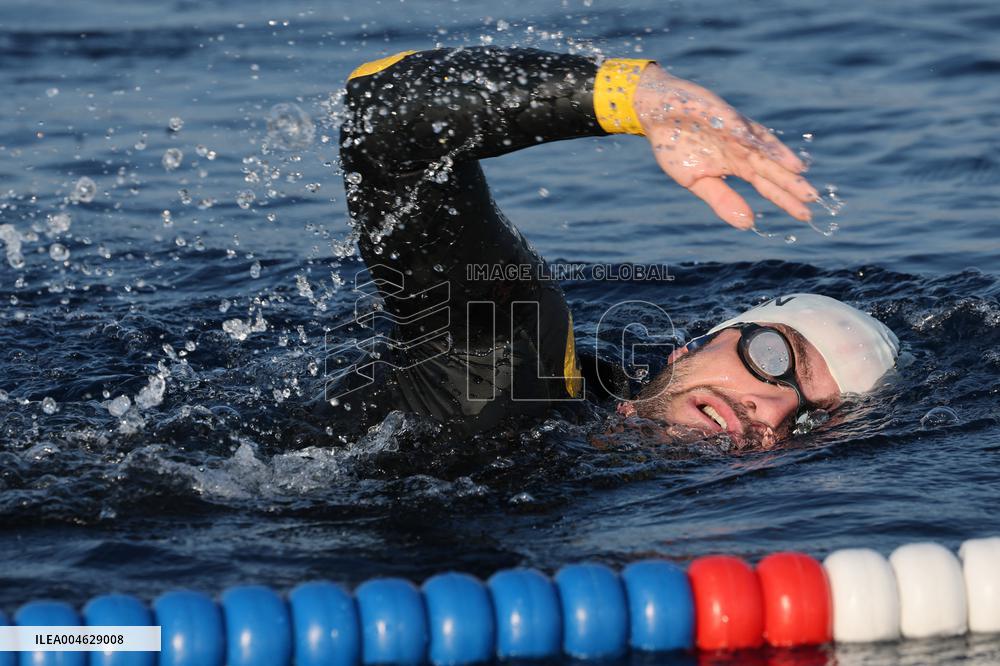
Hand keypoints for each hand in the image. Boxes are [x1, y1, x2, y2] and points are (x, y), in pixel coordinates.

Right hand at [633, 64, 818, 229]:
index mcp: (737, 165)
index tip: (804, 215)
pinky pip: (738, 127)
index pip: (767, 185)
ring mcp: (735, 130)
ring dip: (778, 158)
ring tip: (798, 171)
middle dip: (791, 182)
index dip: (785, 199)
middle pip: (771, 168)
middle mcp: (743, 148)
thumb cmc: (677, 146)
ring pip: (762, 146)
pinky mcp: (721, 114)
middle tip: (813, 198)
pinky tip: (764, 148)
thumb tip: (748, 224)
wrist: (657, 114)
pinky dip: (751, 137)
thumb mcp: (697, 181)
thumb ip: (722, 200)